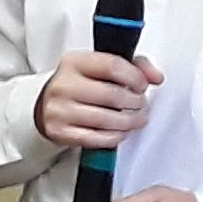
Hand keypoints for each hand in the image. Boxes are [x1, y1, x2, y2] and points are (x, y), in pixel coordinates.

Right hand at [33, 48, 160, 150]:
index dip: (135, 77)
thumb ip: (134, 65)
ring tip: (136, 118)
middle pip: (112, 95)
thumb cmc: (79, 83)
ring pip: (107, 120)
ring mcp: (60, 110)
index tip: (142, 84)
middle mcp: (64, 85)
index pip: (112, 66)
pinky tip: (121, 131)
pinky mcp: (60, 132)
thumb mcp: (101, 65)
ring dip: (130, 121)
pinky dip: (116, 137)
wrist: (46, 103)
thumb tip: (156, 77)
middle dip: (135, 102)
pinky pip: (97, 139)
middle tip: (141, 104)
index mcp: (74, 62)